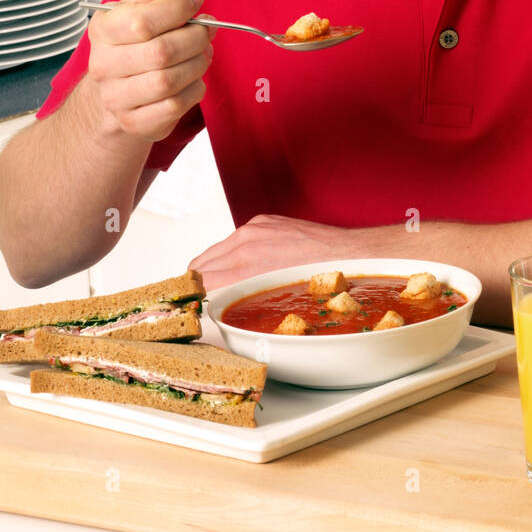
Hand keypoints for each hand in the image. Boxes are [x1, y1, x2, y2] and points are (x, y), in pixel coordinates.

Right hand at [86, 0, 217, 142]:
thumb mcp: (133, 12)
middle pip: (161, 52)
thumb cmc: (132, 45)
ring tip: (202, 53)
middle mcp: (104, 66)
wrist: (114, 93)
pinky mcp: (135, 122)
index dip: (177, 8)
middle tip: (206, 30)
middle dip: (196, 37)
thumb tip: (188, 2)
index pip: (141, 21)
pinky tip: (192, 79)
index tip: (195, 0)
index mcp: (103, 31)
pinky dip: (194, 89)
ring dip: (197, 63)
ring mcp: (117, 98)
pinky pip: (176, 105)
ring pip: (170, 81)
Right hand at [189, 214, 360, 289]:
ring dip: (211, 267)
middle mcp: (245, 245)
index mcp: (245, 269)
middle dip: (195, 282)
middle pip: (199, 265)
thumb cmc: (316, 284)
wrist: (346, 255)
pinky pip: (234, 238)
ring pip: (215, 251)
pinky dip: (231, 253)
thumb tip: (218, 311)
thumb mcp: (271, 301)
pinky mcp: (262, 220)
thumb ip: (239, 301)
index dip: (190, 295)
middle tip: (196, 298)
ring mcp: (253, 229)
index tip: (186, 304)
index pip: (199, 282)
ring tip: (214, 285)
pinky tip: (241, 266)